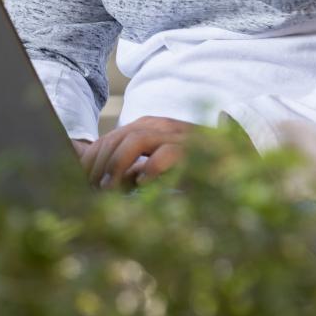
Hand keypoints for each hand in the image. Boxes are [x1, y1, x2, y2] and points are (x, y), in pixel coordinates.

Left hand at [71, 116, 198, 189]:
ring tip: (108, 188)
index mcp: (147, 127)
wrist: (235, 160)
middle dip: (98, 164)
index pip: (109, 138)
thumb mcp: (154, 165)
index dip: (91, 160)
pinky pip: (167, 153)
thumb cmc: (191, 167)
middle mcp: (159, 126)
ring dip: (117, 165)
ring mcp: (176, 135)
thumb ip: (131, 169)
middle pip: (116, 137)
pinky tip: (143, 184)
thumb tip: (98, 181)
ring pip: (135, 140)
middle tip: (90, 189)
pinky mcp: (194, 150)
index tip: (80, 181)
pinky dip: (151, 168)